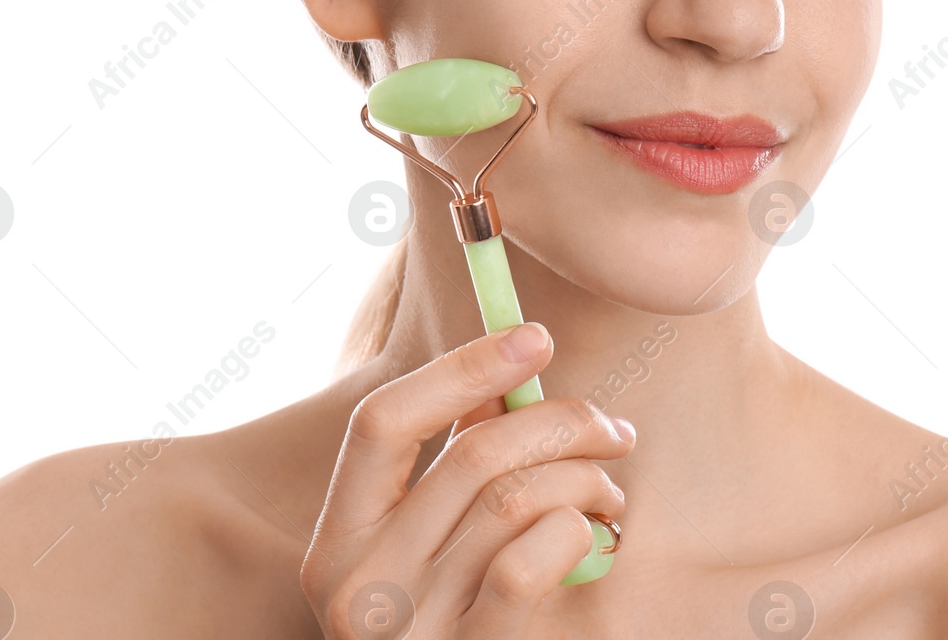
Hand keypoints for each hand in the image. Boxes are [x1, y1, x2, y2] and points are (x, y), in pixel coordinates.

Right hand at [301, 321, 635, 636]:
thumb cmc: (450, 625)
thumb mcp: (426, 550)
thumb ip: (450, 466)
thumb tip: (508, 376)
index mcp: (335, 544)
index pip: (381, 422)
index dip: (461, 368)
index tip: (534, 338)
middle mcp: (359, 588)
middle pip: (470, 454)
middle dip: (560, 420)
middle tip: (612, 426)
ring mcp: (414, 633)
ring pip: (514, 498)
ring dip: (585, 475)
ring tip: (611, 486)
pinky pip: (532, 560)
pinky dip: (577, 527)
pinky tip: (596, 534)